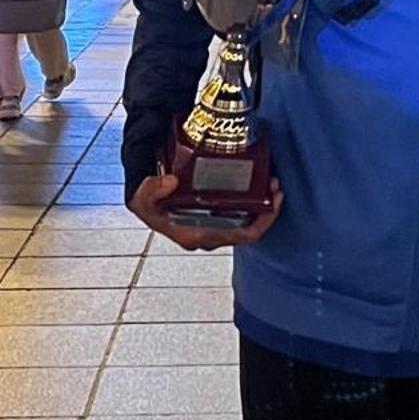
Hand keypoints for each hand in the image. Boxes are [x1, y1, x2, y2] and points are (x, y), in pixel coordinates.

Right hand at [129, 172, 282, 251]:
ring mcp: (216, 228)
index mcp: (198, 236)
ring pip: (249, 223)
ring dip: (264, 205)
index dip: (262, 222)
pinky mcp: (218, 218)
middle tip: (275, 184)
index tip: (273, 200)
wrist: (147, 201)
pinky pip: (243, 215)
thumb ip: (151, 191)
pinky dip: (255, 203)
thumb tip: (171, 182)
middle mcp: (211, 236)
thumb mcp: (141, 199)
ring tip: (272, 182)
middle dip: (268, 210)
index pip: (240, 237)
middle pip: (250, 230)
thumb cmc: (149, 204)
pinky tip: (260, 185)